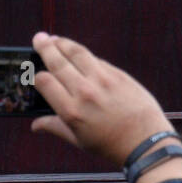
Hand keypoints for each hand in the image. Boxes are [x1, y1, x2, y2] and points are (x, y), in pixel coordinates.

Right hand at [29, 34, 178, 179]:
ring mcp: (103, 80)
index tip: (36, 73)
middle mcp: (84, 92)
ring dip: (64, 43)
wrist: (146, 140)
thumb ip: (55, 127)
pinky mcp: (119, 75)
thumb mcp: (79, 140)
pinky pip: (97, 60)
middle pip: (59, 63)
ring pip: (78, 54)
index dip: (37, 75)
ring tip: (55, 39)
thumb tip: (35, 125)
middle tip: (39, 38)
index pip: (45, 82)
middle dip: (46, 48)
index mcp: (71, 111)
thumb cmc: (111, 144)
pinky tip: (79, 55)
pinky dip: (85, 56)